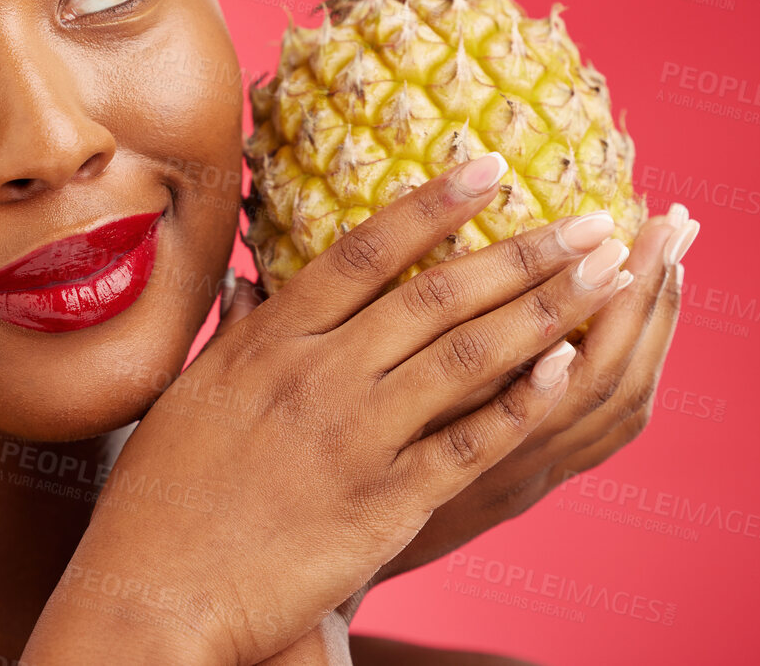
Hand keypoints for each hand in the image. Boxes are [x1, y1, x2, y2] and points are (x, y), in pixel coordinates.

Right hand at [24, 153, 634, 665]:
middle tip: (591, 218)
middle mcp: (320, 377)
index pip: (365, 252)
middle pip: (437, 295)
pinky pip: (468, 443)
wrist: (152, 594)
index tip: (490, 165)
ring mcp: (357, 439)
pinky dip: (522, 402)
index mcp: (270, 342)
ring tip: (607, 273)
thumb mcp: (188, 394)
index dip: (433, 204)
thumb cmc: (159, 497)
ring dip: (547, 309)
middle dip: (523, 251)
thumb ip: (234, 333)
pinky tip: (568, 365)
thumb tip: (253, 281)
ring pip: (469, 357)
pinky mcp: (384, 504)